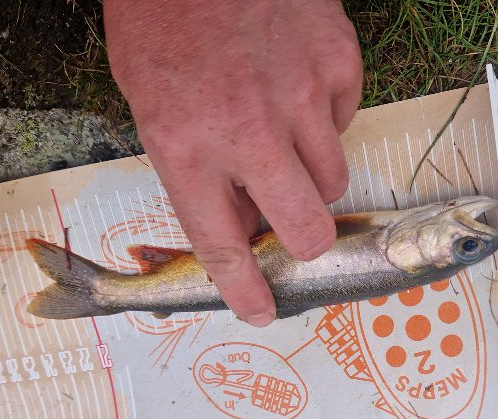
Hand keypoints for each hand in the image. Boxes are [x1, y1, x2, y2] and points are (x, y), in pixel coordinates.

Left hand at [103, 0, 361, 325]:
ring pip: (334, 179)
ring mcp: (301, 95)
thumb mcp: (153, 109)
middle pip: (308, 230)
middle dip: (306, 243)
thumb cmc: (162, 22)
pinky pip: (344, 119)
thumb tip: (242, 225)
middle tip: (296, 228)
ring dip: (312, 176)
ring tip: (286, 138)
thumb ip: (199, 175)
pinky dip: (325, 118)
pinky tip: (296, 87)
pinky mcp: (337, 62)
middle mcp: (249, 132)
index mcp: (188, 148)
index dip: (246, 289)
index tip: (260, 310)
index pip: (225, 246)